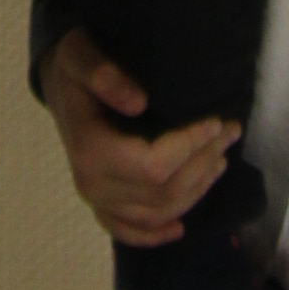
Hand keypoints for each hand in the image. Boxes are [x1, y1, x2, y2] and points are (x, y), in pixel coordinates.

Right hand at [38, 26, 237, 247]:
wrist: (59, 83)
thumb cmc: (73, 65)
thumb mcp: (81, 55)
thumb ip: (104, 75)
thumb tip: (139, 102)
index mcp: (90, 150)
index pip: (153, 165)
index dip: (190, 148)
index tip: (216, 123)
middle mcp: (91, 184)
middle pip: (162, 192)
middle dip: (203, 164)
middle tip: (229, 133)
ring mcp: (96, 200)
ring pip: (157, 213)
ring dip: (195, 191)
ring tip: (219, 160)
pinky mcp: (100, 206)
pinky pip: (130, 231)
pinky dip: (156, 234)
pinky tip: (179, 228)